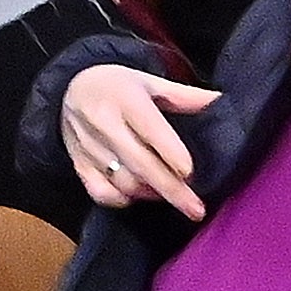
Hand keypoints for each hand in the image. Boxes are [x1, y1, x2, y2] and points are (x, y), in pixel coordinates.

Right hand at [62, 61, 221, 219]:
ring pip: (123, 181)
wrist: (70, 88)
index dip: (171, 153)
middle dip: (171, 189)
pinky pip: (100, 192)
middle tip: (196, 209)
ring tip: (173, 196)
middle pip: (140, 163)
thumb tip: (220, 103)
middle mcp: (105, 123)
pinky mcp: (79, 164)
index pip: (150, 129)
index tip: (191, 173)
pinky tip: (140, 196)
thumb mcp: (149, 82)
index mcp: (126, 98)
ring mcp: (89, 146)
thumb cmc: (117, 85)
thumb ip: (184, 96)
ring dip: (151, 193)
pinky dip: (122, 200)